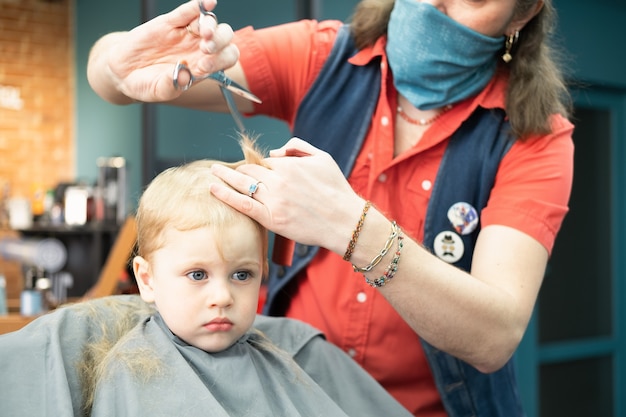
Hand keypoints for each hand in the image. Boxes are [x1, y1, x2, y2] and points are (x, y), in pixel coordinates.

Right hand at [87, 0, 238, 103]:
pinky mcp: (170, 22)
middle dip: (221, 41)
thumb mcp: (157, 91)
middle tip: (206, 48)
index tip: (206, 64)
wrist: (123, 71)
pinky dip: (198, 5)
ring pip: (209, 23)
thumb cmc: (145, 84)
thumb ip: (171, 85)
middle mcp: (199, 49)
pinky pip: (188, 11)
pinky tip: (206, 2)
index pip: (224, 59)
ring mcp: (186, 34)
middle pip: (223, 39)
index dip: (221, 60)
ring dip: (211, 25)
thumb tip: (185, 76)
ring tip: (204, 33)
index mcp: (202, 67)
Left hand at [210, 138, 365, 253]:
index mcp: (289, 165)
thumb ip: (297, 147)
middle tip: (223, 168)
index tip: (249, 166)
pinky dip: (226, 195)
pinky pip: (243, 204)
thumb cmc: (336, 189)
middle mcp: (279, 180)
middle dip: (236, 168)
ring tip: (213, 172)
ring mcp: (274, 200)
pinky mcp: (272, 218)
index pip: (263, 160)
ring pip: (242, 183)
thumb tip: (274, 152)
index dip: (255, 163)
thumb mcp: (322, 158)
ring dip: (224, 176)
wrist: (345, 221)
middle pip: (249, 169)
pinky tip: (214, 188)